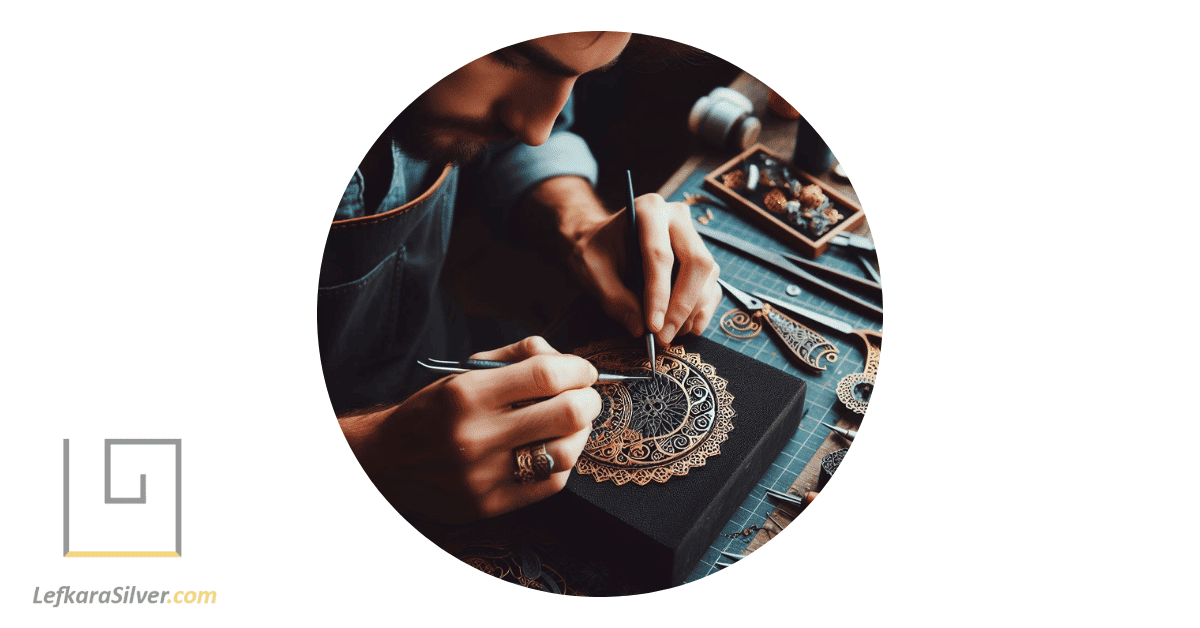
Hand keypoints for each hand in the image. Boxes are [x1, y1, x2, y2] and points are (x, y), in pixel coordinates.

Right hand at [339, 336, 599, 523]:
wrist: (388, 460)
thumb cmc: (435, 411)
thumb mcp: (464, 372)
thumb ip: (518, 358)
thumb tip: (569, 360)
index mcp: (466, 394)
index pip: (546, 375)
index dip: (577, 369)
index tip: (583, 370)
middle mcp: (474, 436)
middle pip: (567, 413)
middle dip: (588, 400)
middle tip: (585, 397)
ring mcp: (484, 476)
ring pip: (567, 452)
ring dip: (580, 433)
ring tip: (571, 424)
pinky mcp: (491, 505)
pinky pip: (552, 483)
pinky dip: (562, 461)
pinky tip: (551, 448)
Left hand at [570, 193, 721, 342]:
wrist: (604, 241)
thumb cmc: (596, 250)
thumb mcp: (591, 270)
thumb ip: (613, 298)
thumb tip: (639, 328)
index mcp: (649, 210)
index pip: (661, 255)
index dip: (659, 294)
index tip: (653, 326)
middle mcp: (678, 218)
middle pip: (696, 263)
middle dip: (682, 305)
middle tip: (664, 336)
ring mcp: (694, 238)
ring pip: (708, 276)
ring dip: (693, 311)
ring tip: (670, 335)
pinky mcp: (701, 259)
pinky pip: (712, 286)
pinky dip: (701, 311)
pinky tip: (684, 329)